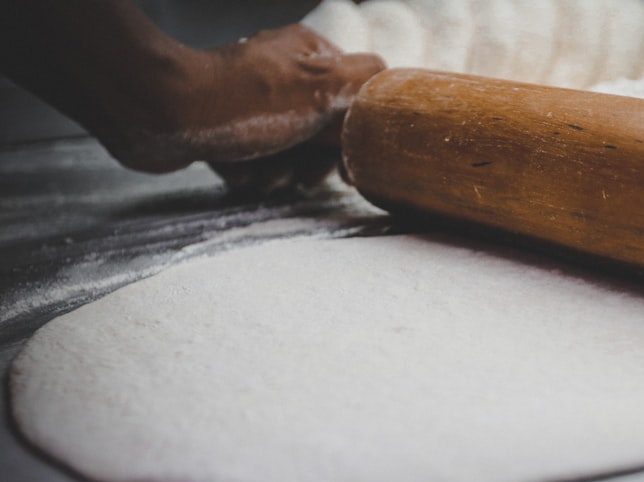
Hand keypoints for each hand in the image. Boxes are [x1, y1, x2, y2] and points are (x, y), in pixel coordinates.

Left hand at [114, 24, 384, 193]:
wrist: (161, 115)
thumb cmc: (242, 102)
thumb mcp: (320, 87)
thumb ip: (364, 81)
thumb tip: (392, 81)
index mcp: (310, 55)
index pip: (354, 100)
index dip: (352, 138)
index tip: (348, 167)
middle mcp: (283, 74)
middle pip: (322, 132)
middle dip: (310, 161)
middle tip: (301, 174)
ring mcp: (253, 102)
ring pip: (288, 152)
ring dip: (278, 171)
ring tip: (261, 171)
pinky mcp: (227, 128)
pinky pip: (254, 161)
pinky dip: (248, 172)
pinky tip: (236, 170)